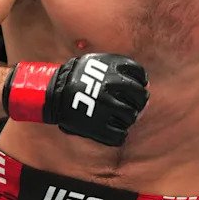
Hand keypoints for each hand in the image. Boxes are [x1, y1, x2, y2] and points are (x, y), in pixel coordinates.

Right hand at [2, 53, 148, 145]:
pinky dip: (119, 134)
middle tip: (132, 105)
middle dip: (139, 102)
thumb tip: (146, 84)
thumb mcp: (97, 64)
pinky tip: (112, 129)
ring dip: (128, 118)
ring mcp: (106, 107)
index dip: (140, 82)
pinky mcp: (99, 126)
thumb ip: (120, 70)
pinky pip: (120, 135)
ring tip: (118, 117)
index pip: (140, 75)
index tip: (135, 87)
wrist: (51, 94)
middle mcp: (113, 87)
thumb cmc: (76, 77)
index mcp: (113, 68)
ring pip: (132, 116)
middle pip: (140, 97)